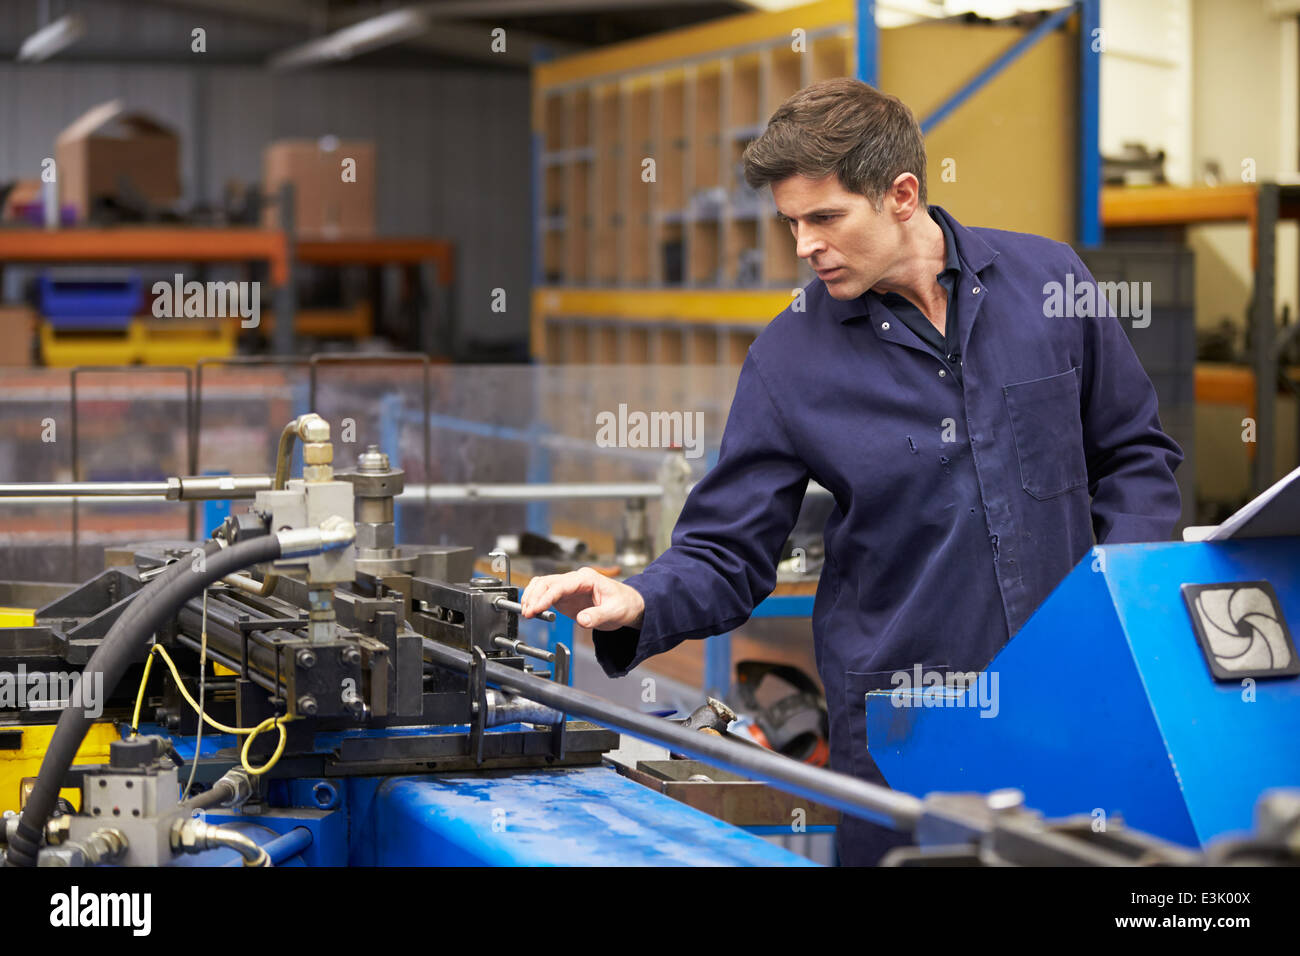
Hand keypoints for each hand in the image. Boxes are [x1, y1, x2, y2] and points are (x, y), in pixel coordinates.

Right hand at [519, 567, 644, 630]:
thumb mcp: (615, 612)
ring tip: (525, 612)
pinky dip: (536, 599)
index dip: (545, 596)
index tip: (535, 608)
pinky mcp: (566, 596)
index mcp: (586, 578)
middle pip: (547, 582)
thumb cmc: (624, 604)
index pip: (560, 585)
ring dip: (532, 596)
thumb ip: (598, 616)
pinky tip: (531, 610)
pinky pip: (546, 593)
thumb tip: (582, 619)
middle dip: (534, 596)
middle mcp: (575, 579)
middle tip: (526, 613)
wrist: (629, 605)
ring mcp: (569, 587)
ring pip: (543, 585)